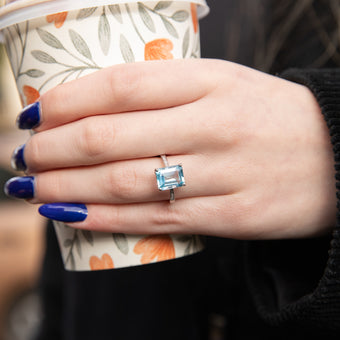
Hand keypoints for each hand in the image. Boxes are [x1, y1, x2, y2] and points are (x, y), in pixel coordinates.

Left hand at [5, 59, 336, 238]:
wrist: (336, 155)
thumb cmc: (268, 117)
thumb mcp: (224, 86)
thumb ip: (167, 95)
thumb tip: (100, 110)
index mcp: (211, 81)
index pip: (120, 86)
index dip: (66, 101)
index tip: (33, 114)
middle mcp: (213, 125)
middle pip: (111, 138)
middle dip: (54, 149)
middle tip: (23, 157)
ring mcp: (222, 175)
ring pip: (126, 183)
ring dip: (69, 188)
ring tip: (33, 191)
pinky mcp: (230, 216)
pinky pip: (154, 220)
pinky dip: (106, 219)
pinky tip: (72, 217)